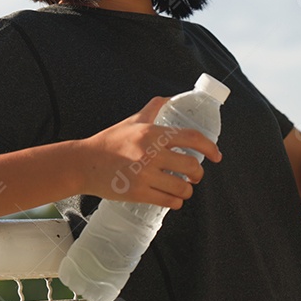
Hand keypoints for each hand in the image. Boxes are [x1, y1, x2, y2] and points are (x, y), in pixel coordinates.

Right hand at [75, 97, 222, 208]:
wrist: (84, 163)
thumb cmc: (109, 141)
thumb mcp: (132, 121)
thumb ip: (152, 110)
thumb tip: (168, 98)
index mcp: (152, 133)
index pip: (191, 138)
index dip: (209, 147)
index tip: (217, 156)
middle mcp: (151, 153)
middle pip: (192, 166)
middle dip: (198, 174)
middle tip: (194, 175)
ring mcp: (145, 175)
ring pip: (183, 187)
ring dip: (187, 190)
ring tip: (182, 188)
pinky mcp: (138, 193)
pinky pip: (169, 202)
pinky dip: (176, 202)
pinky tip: (172, 198)